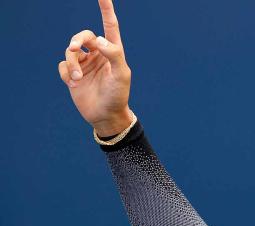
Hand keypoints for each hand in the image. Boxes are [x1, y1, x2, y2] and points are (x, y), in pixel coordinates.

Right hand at [58, 0, 134, 135]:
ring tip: (77, 78)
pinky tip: (74, 83)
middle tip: (74, 47)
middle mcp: (98, 54)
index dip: (106, 9)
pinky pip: (63, 64)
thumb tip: (98, 39)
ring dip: (72, 63)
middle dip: (77, 39)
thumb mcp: (121, 75)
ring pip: (71, 51)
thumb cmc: (118, 95)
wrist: (106, 115)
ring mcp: (85, 64)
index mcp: (113, 51)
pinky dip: (67, 72)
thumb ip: (113, 54)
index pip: (109, 25)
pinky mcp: (73, 74)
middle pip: (83, 36)